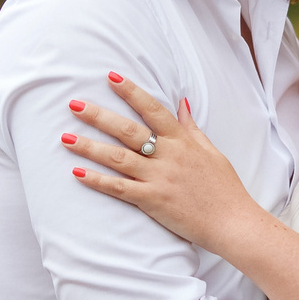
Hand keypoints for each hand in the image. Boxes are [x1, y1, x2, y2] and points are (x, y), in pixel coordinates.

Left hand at [63, 73, 262, 254]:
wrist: (233, 222)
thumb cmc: (225, 188)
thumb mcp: (211, 151)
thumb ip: (192, 127)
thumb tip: (181, 103)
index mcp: (182, 141)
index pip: (153, 109)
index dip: (131, 92)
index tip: (111, 77)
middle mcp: (168, 156)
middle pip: (127, 130)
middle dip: (99, 116)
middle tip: (74, 104)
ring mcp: (159, 178)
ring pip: (117, 158)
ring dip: (89, 147)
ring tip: (65, 138)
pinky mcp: (152, 200)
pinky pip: (119, 189)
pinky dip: (97, 180)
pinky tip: (77, 172)